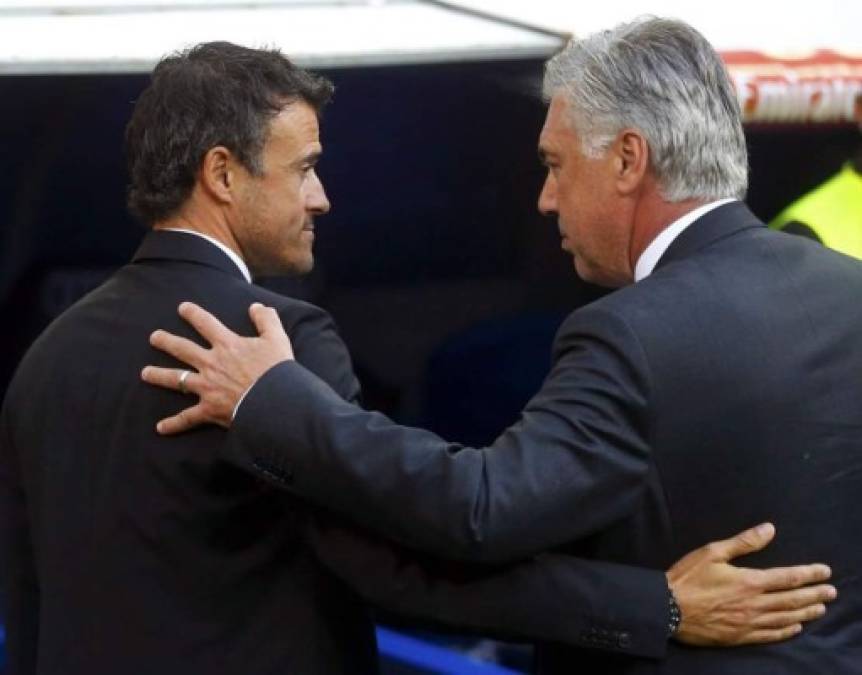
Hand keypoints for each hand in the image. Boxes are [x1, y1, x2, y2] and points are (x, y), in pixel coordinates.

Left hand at [141, 302, 293, 432]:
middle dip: (166, 342)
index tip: (182, 308)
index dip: (193, 314)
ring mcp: (207, 387)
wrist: (275, 401)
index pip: (206, 324)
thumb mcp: (277, 338)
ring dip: (158, 375)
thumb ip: (266, 320)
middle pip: (182, 349)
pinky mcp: (208, 409)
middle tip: (154, 337)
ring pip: (176, 379)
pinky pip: (187, 417)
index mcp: (227, 345)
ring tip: (144, 373)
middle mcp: (211, 363)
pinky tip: (160, 428)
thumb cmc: (278, 370)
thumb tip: (256, 306)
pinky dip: (174, 424)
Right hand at [668, 522, 835, 645]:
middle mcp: (754, 604)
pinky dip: (786, 631)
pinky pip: (770, 635)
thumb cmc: (687, 578)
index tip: (825, 571)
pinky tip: (795, 627)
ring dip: (806, 612)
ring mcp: (749, 623)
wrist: (668, 609)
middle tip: (832, 591)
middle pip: (792, 599)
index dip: (809, 574)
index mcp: (749, 581)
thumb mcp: (712, 552)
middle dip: (814, 594)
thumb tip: (769, 529)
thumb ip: (743, 542)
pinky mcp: (740, 636)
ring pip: (785, 618)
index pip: (788, 577)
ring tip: (821, 608)